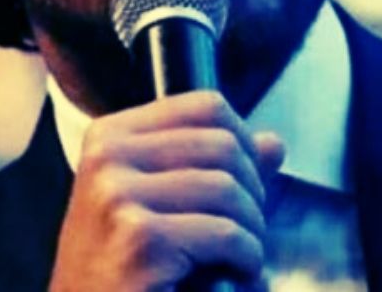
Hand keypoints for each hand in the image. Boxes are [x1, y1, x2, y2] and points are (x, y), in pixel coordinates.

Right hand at [49, 90, 284, 291]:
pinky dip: (247, 259)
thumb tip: (273, 143)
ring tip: (241, 256)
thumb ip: (213, 167)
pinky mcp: (140, 239)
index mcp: (110, 137)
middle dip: (253, 191)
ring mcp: (118, 196)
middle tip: (246, 229)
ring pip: (228, 188)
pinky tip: (236, 275)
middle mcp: (108, 157)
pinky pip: (227, 233)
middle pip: (223, 145)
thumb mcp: (159, 204)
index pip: (206, 106)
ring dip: (252, 230)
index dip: (244, 142)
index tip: (248, 181)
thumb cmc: (122, 270)